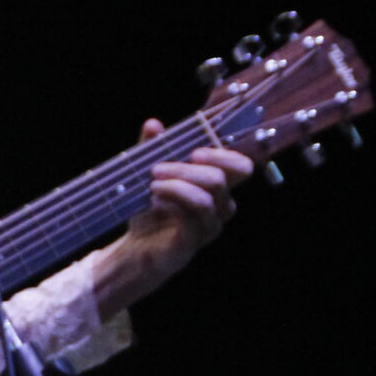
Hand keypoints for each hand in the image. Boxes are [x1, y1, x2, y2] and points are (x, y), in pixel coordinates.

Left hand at [93, 118, 253, 317]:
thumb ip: (151, 150)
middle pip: (221, 180)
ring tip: (151, 185)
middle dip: (187, 169)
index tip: (193, 151)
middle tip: (156, 169)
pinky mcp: (191, 243)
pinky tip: (154, 200)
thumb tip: (154, 124)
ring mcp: (207, 227)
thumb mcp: (147, 176)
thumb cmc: (149, 212)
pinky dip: (172, 203)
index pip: (241, 167)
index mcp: (216, 187)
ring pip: (207, 199)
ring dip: (177, 185)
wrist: (134, 250)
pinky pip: (191, 219)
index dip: (224, 155)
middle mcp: (218, 207)